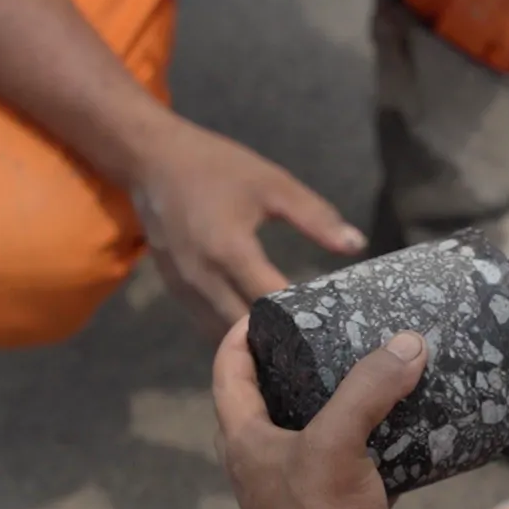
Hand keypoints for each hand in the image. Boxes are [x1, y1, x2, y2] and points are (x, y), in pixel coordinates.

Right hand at [130, 118, 366, 337]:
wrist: (151, 160)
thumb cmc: (217, 167)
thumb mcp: (273, 184)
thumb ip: (315, 217)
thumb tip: (357, 245)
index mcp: (229, 250)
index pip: (272, 300)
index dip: (302, 315)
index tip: (333, 322)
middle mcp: (202, 278)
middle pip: (244, 330)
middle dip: (279, 339)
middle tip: (318, 346)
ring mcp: (183, 289)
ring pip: (222, 336)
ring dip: (254, 344)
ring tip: (293, 348)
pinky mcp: (175, 292)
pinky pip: (207, 325)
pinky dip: (231, 335)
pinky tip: (261, 335)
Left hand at [212, 317, 425, 508]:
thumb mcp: (337, 443)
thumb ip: (368, 388)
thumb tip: (407, 343)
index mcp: (246, 443)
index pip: (228, 374)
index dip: (240, 336)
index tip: (266, 307)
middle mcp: (267, 461)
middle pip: (271, 397)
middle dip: (292, 362)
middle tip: (321, 330)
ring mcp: (304, 482)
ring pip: (316, 424)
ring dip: (337, 395)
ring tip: (364, 361)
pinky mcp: (342, 499)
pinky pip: (355, 452)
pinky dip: (375, 431)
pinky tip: (402, 412)